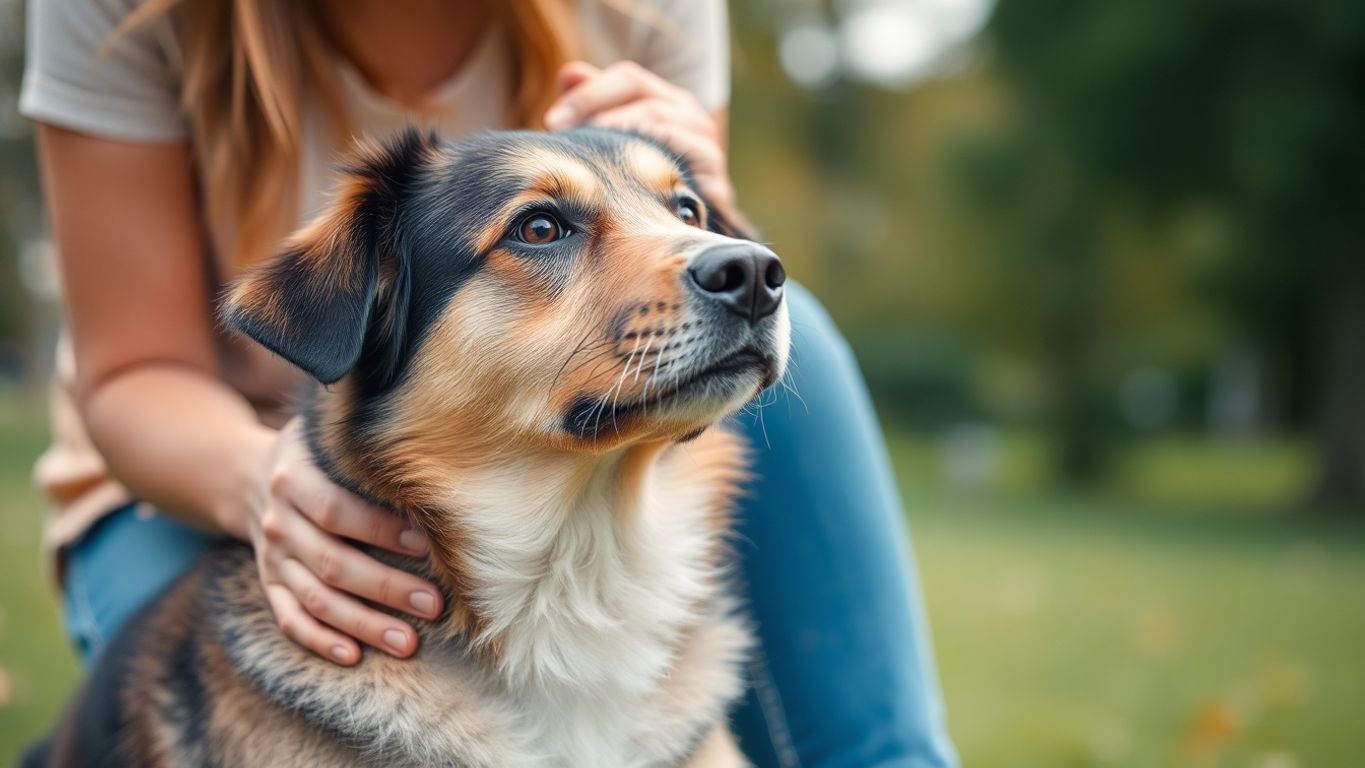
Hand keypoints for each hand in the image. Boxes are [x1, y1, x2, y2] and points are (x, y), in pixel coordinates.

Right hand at [241, 420, 442, 664]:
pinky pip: (289, 619)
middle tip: (433, 605)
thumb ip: (366, 447)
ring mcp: (271, 557)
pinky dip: (319, 640)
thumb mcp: (328, 436)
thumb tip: (434, 458)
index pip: (336, 509)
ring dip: (363, 623)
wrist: (247, 475)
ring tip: (407, 642)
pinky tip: (353, 655)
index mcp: (293, 477)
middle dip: (385, 587)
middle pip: (332, 562)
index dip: (379, 530)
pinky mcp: (269, 584)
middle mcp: (279, 521)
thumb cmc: (316, 455)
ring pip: (315, 598)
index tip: (425, 545)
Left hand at [545, 61, 736, 211]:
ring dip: (617, 131)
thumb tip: (567, 74)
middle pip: (640, 90)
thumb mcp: (618, 142)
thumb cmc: (646, 185)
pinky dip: (648, 163)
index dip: (587, 93)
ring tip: (586, 152)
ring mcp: (705, 143)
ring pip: (658, 119)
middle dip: (593, 107)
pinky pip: (680, 162)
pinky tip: (620, 178)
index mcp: (667, 99)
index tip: (552, 121)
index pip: (628, 77)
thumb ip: (594, 107)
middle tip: (559, 132)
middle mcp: (689, 114)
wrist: (690, 230)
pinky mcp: (715, 178)